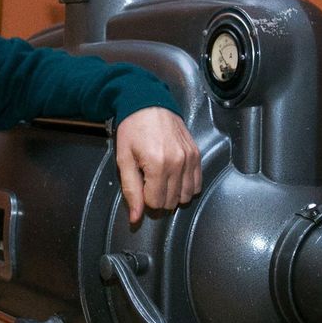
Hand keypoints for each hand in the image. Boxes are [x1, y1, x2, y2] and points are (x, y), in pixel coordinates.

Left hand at [115, 107, 201, 225]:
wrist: (149, 104)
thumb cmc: (132, 129)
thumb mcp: (124, 159)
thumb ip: (131, 190)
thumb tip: (135, 218)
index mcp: (157, 165)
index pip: (155, 203)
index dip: (145, 199)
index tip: (140, 186)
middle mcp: (178, 163)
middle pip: (171, 202)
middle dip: (158, 198)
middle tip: (149, 182)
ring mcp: (190, 158)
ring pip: (186, 196)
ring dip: (173, 194)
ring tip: (162, 180)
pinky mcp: (197, 155)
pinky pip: (197, 184)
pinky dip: (187, 186)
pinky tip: (175, 177)